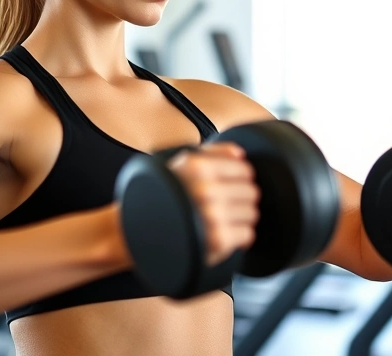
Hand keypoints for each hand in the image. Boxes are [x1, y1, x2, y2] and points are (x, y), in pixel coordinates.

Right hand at [167, 142, 260, 266]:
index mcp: (198, 167)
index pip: (245, 171)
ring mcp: (213, 216)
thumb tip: (240, 154)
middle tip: (223, 205)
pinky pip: (248, 234)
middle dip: (240, 199)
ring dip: (239, 218)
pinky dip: (238, 237)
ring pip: (252, 213)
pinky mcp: (218, 240)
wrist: (140, 232)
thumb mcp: (181, 165)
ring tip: (220, 220)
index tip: (229, 186)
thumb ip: (212, 152)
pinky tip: (221, 234)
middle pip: (251, 192)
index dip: (239, 179)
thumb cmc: (164, 197)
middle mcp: (205, 189)